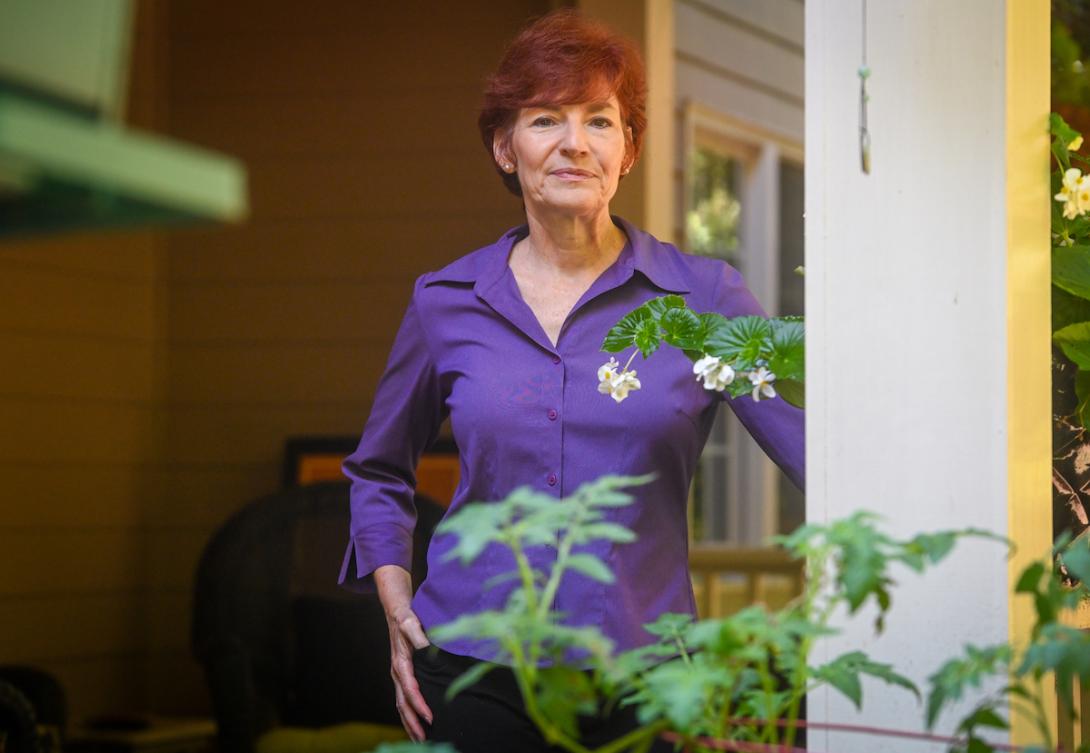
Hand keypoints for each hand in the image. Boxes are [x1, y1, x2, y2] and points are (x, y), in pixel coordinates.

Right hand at [386, 603, 432, 740]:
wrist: (396, 612)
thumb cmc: (406, 618)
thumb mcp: (412, 623)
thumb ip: (419, 637)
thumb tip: (427, 650)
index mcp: (400, 663)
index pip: (410, 690)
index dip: (419, 705)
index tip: (430, 717)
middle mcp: (397, 672)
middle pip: (403, 704)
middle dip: (412, 722)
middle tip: (424, 738)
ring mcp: (398, 675)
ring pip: (401, 705)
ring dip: (409, 722)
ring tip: (420, 739)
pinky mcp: (401, 676)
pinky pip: (403, 699)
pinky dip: (408, 713)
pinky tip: (416, 722)